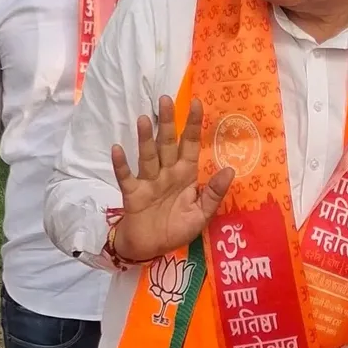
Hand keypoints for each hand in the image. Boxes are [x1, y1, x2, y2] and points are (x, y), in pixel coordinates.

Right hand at [109, 97, 234, 263]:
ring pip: (148, 156)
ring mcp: (148, 181)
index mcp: (185, 175)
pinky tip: (117, 149)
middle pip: (167, 143)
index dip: (193, 126)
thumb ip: (215, 193)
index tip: (196, 103)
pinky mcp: (133, 194)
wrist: (150, 248)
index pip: (190, 145)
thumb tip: (230, 170)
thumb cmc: (176, 228)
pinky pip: (126, 177)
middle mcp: (167, 173)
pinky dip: (121, 165)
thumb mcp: (201, 214)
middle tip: (165, 99)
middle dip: (167, 122)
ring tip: (144, 119)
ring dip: (145, 138)